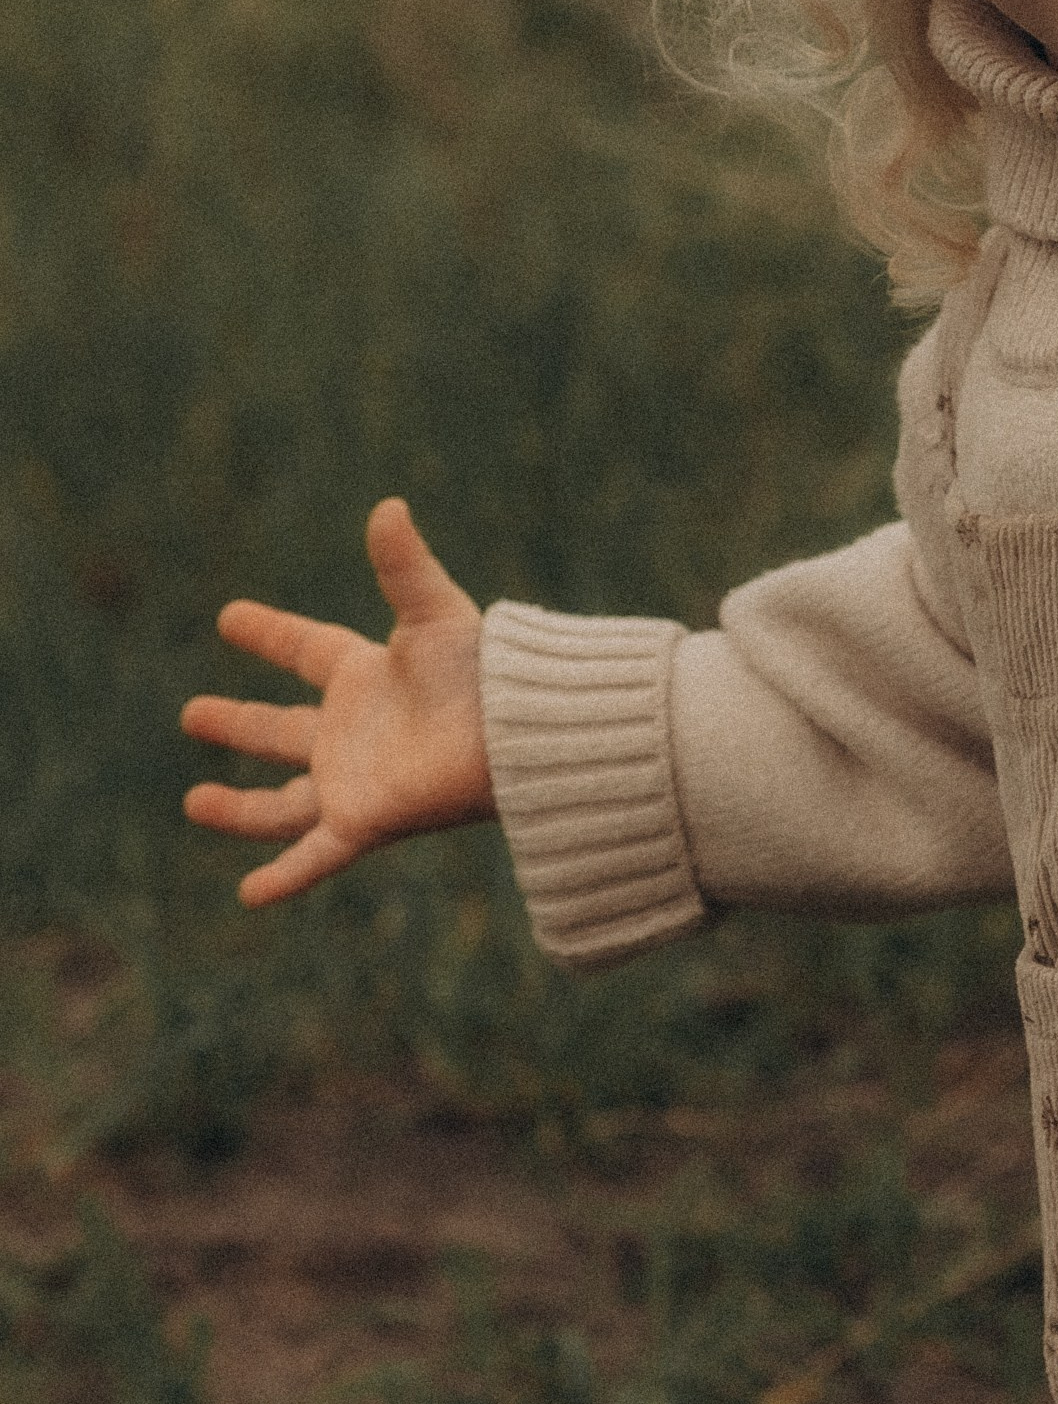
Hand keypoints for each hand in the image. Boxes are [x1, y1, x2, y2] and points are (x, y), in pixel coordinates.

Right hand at [181, 498, 493, 904]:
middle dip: (239, 724)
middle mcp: (355, 732)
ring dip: (238, 808)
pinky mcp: (364, 820)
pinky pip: (313, 856)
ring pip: (283, 804)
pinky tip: (250, 897)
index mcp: (368, 676)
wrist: (521, 733)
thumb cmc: (487, 672)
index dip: (270, 633)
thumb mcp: (436, 613)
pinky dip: (283, 878)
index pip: (307, 649)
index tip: (230, 617)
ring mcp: (355, 780)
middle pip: (284, 732)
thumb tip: (389, 505)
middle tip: (191, 712)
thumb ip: (404, 565)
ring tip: (193, 801)